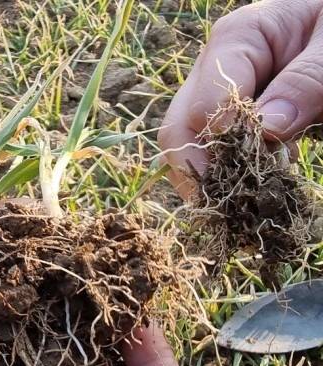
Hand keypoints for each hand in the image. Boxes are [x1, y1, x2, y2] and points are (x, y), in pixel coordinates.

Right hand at [160, 0, 322, 197]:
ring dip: (209, 180)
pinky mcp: (230, 118)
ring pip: (187, 147)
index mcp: (235, 39)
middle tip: (227, 206)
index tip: (259, 163)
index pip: (205, 104)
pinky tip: (255, 187)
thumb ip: (306, 81)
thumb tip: (269, 129)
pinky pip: (211, 153)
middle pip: (179, 129)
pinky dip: (227, 176)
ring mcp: (216, 95)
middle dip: (197, 172)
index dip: (225, 141)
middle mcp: (213, 69)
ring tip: (241, 204)